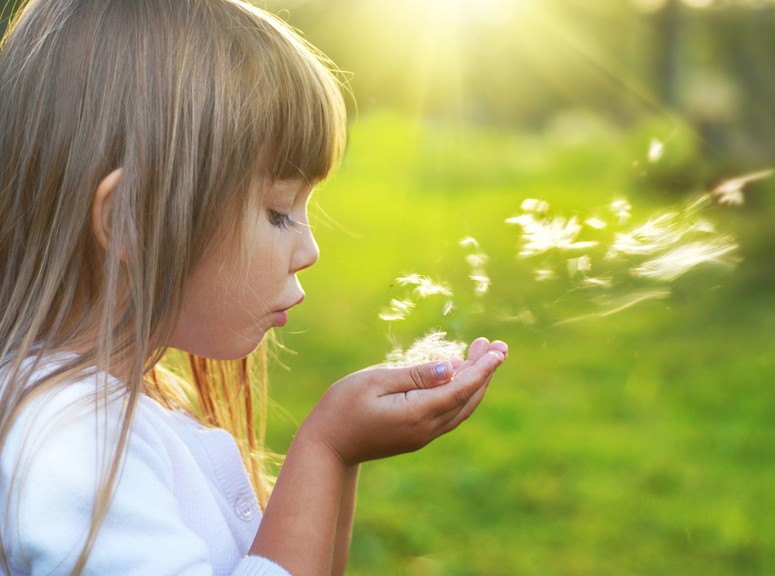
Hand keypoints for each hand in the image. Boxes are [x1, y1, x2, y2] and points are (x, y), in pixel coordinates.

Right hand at [297, 337, 507, 466]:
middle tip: (498, 344)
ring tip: (484, 353)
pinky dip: (462, 393)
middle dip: (485, 371)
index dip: (483, 368)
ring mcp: (423, 435)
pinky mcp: (418, 435)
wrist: (326, 448)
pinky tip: (461, 375)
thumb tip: (451, 368)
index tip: (499, 349)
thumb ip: (415, 375)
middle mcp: (427, 428)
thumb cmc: (342, 407)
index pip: (461, 388)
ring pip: (462, 407)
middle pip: (468, 398)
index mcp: (418, 413)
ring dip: (476, 382)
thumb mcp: (375, 381)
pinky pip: (450, 413)